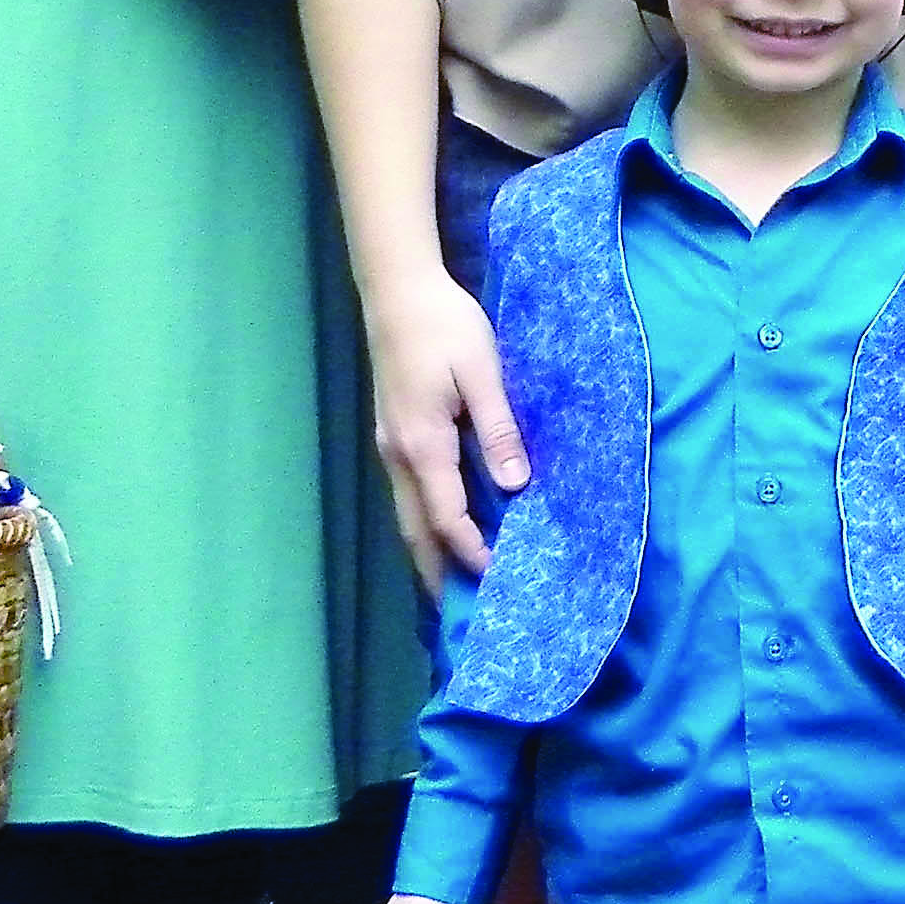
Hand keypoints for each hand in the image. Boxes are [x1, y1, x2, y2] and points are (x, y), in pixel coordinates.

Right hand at [363, 268, 526, 583]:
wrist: (398, 292)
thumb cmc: (446, 327)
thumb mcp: (482, 373)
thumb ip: (498, 428)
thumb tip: (514, 484)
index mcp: (423, 445)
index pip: (447, 518)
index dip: (473, 550)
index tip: (501, 575)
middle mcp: (399, 456)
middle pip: (416, 531)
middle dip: (438, 572)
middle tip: (463, 611)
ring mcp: (390, 447)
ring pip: (407, 515)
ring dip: (429, 552)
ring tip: (455, 584)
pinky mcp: (393, 436)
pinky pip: (408, 495)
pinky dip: (424, 523)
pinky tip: (443, 530)